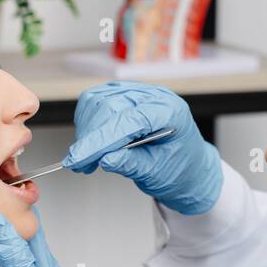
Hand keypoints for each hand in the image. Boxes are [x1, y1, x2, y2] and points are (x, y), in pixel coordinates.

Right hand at [61, 81, 222, 214]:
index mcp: (170, 112)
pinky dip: (89, 122)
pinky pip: (97, 100)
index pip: (128, 119)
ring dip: (87, 130)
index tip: (78, 158)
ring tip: (89, 158)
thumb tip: (105, 159)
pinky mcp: (125, 95)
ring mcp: (139, 93)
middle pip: (109, 106)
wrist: (188, 167)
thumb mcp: (157, 173)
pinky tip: (93, 143)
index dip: (99, 139)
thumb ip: (131, 164)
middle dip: (90, 138)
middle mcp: (154, 96)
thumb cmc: (179, 169)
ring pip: (98, 101)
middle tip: (82, 165)